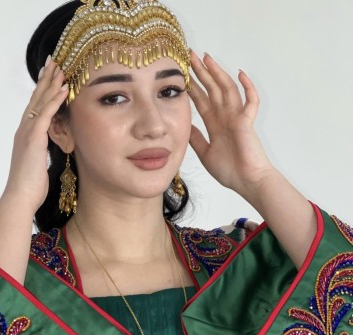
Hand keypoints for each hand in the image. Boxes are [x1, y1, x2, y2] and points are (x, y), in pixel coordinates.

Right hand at [4, 56, 67, 213]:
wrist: (21, 196)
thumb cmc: (31, 184)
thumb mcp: (39, 162)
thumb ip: (43, 150)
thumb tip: (51, 147)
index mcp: (27, 134)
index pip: (36, 106)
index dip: (43, 90)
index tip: (51, 75)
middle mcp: (25, 128)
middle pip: (36, 98)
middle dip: (46, 79)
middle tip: (55, 61)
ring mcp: (28, 131)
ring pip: (40, 101)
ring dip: (52, 83)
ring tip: (61, 68)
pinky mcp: (33, 138)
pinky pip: (46, 113)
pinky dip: (55, 99)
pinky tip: (64, 88)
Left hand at [189, 51, 274, 196]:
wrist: (246, 181)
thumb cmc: (229, 170)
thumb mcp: (205, 152)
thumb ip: (196, 138)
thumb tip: (185, 126)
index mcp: (215, 124)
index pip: (201, 100)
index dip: (192, 86)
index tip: (182, 74)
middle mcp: (225, 117)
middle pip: (212, 89)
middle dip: (201, 72)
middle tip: (190, 55)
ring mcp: (237, 118)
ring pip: (227, 89)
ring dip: (218, 73)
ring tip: (207, 58)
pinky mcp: (247, 122)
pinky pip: (250, 101)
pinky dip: (247, 87)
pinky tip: (240, 74)